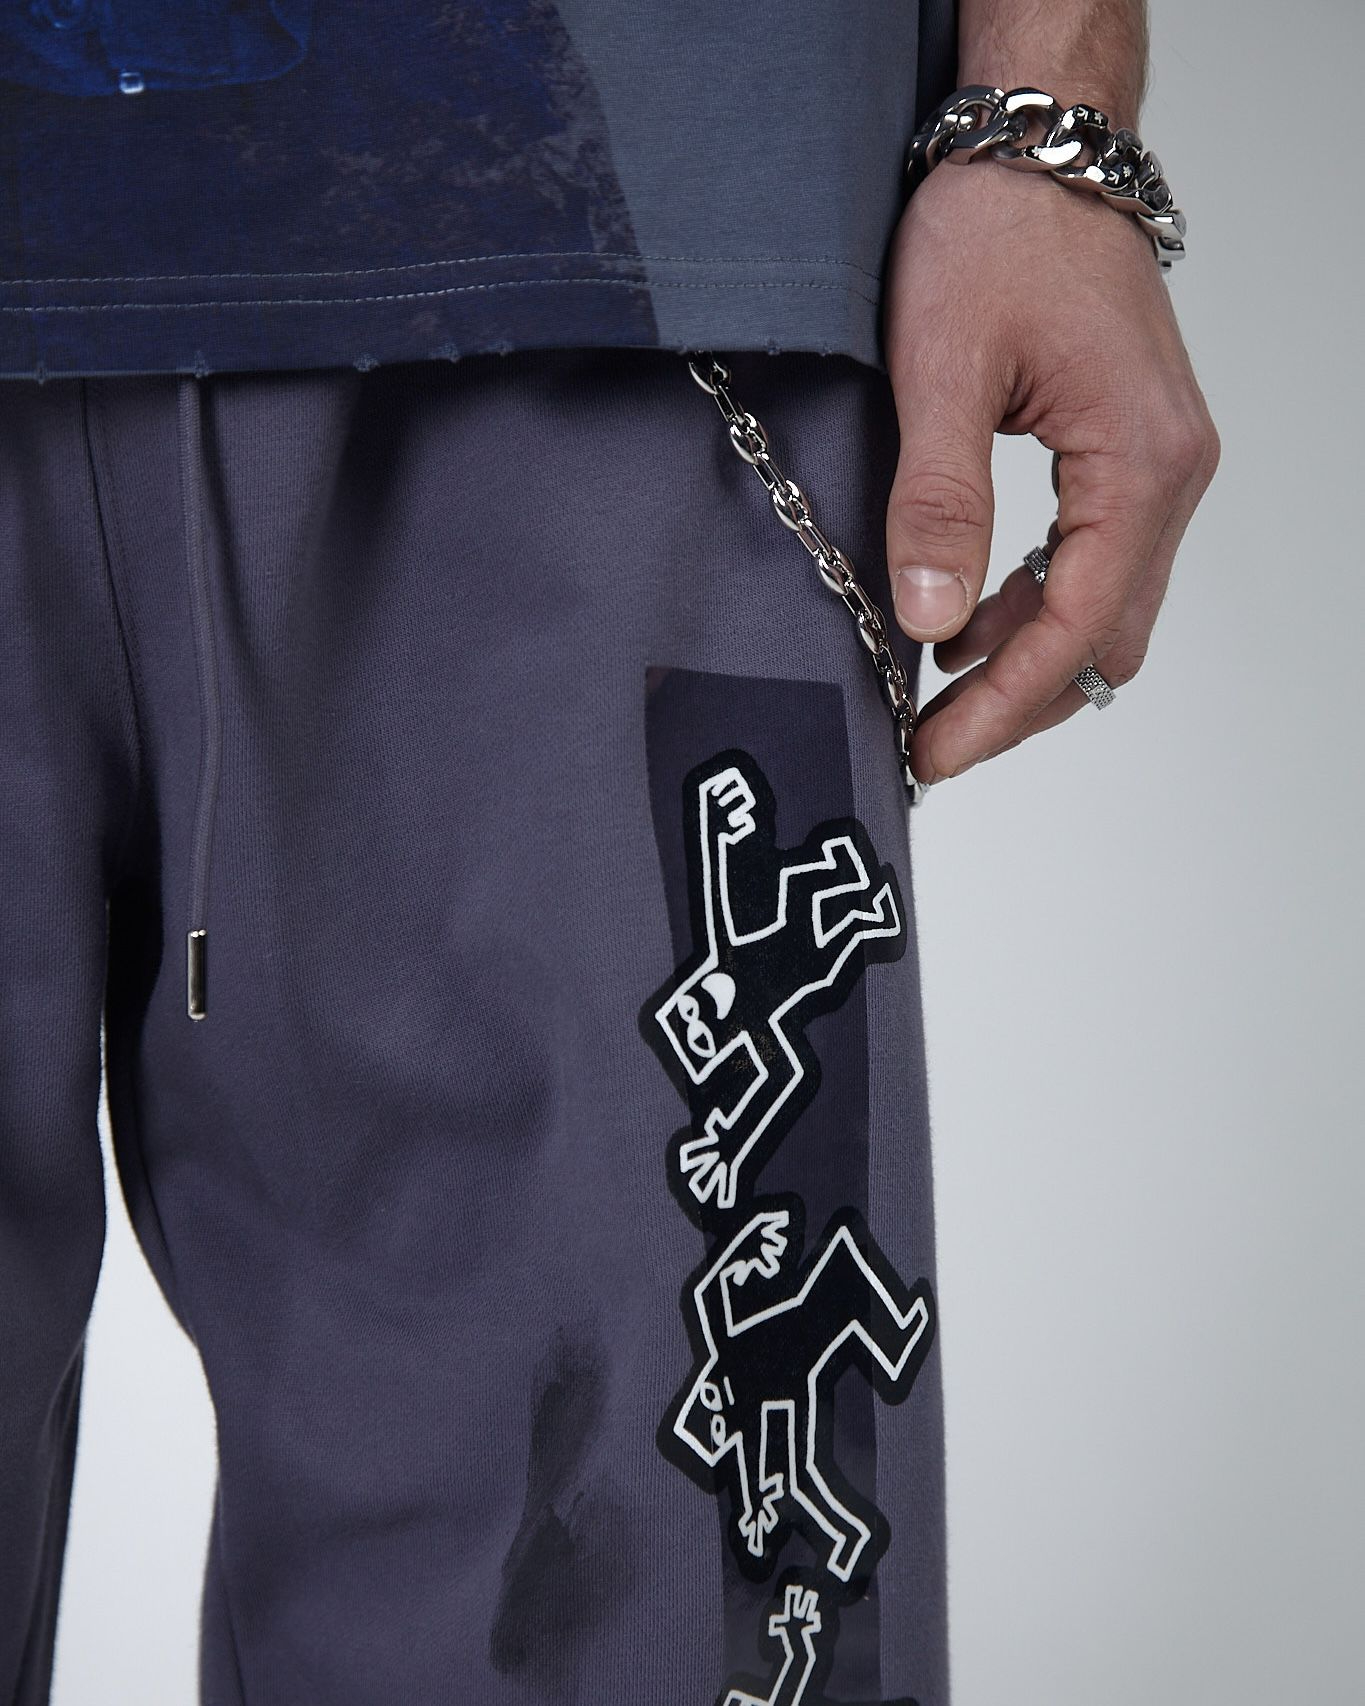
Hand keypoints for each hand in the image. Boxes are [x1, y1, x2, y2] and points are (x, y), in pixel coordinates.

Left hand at [882, 160, 1219, 784]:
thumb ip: (938, 501)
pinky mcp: (1126, 453)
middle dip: (1018, 700)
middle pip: (1106, 641)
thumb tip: (931, 618)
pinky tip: (965, 615)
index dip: (1003, 706)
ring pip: (1102, 609)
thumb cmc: (997, 232)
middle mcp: (1170, 474)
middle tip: (929, 739)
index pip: (1076, 629)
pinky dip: (1032, 605)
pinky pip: (1091, 562)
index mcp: (1141, 461)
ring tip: (933, 687)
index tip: (934, 752)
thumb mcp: (943, 369)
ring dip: (1025, 657)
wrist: (1037, 148)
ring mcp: (1157, 465)